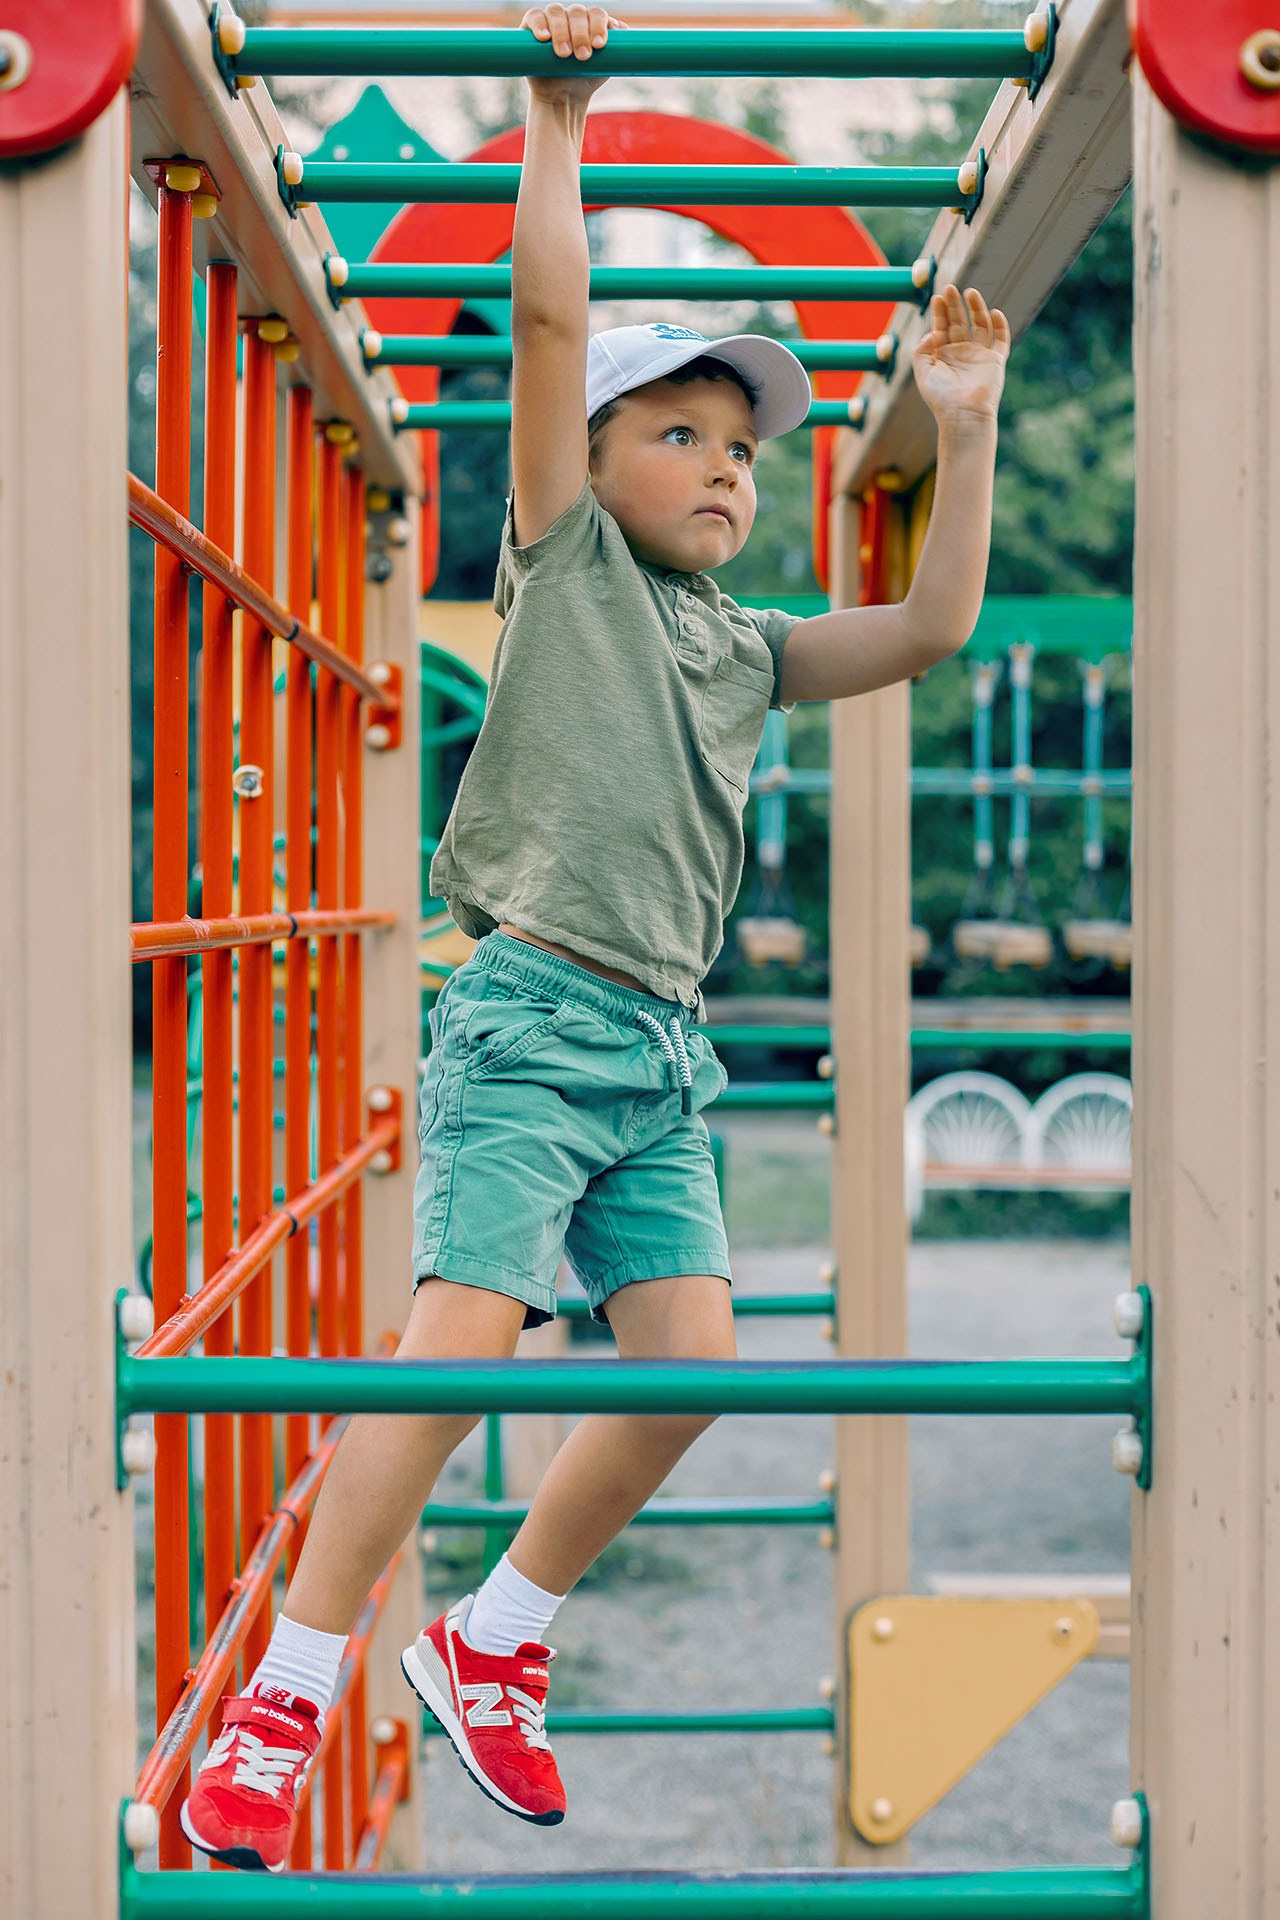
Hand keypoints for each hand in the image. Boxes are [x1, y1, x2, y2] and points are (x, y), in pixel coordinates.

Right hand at [521, 5, 626, 103]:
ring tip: (564, 55)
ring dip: (562, 32)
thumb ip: (617, 49)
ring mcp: (551, 21)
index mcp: (590, 22)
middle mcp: (571, 17)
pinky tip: (544, 37)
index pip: (596, 14)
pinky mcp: (530, 28)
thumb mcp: (605, 66)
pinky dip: (539, 24)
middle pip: (577, 12)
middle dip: (581, 34)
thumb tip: (622, 29)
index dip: (599, 26)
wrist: (563, 99)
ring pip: (556, 12)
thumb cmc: (586, 81)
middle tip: (583, 57)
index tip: (600, 46)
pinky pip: (534, 16)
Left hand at [912, 285, 1009, 426]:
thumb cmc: (941, 398)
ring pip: (980, 324)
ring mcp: (979, 355)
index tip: (937, 297)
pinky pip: (1001, 339)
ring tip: (971, 292)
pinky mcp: (995, 360)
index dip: (940, 312)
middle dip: (955, 305)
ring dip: (976, 308)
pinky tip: (994, 312)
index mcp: (943, 355)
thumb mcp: (922, 372)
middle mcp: (961, 352)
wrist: (963, 414)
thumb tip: (931, 333)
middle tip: (950, 288)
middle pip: (959, 321)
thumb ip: (921, 351)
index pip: (942, 327)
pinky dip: (1000, 325)